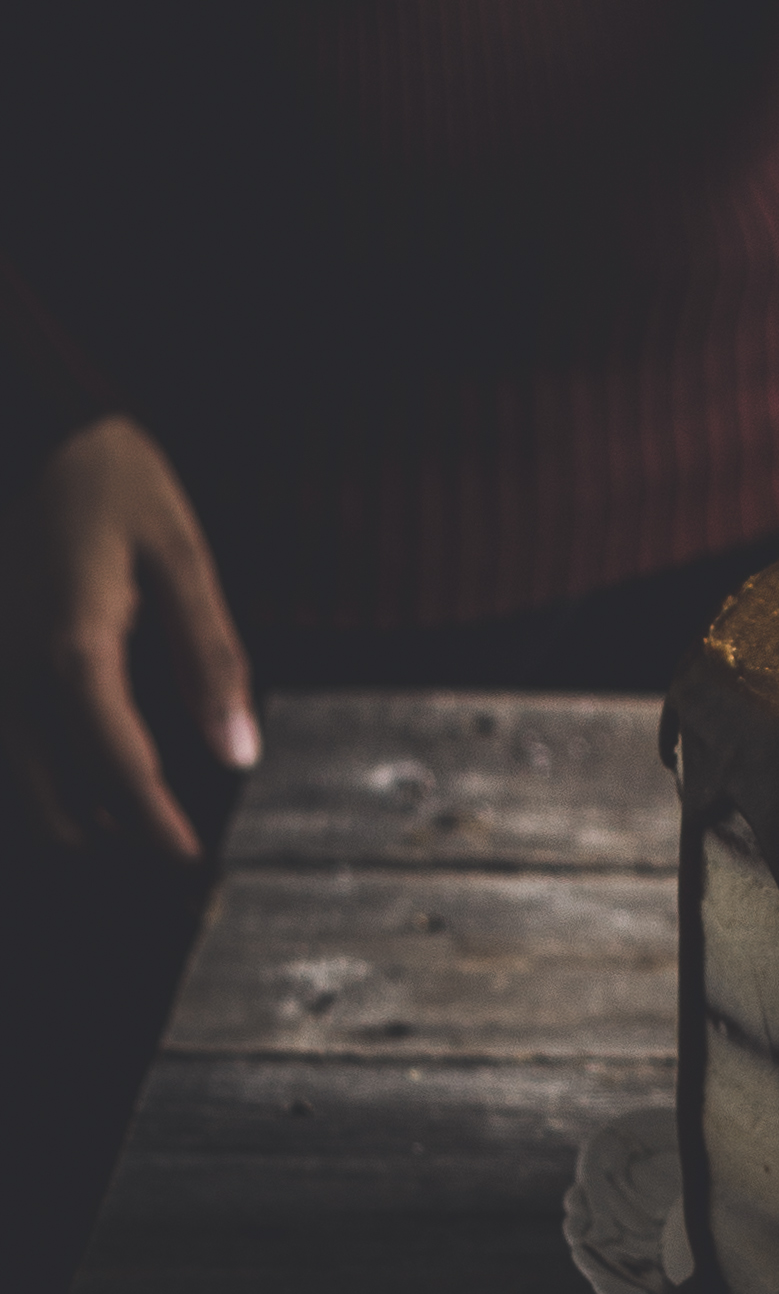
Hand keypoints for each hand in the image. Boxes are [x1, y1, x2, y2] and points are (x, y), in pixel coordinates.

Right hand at [0, 419, 259, 859]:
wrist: (33, 432)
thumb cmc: (113, 482)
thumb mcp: (181, 556)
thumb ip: (211, 656)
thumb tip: (239, 749)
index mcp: (75, 647)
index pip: (118, 764)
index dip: (157, 823)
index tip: (190, 861)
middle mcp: (17, 672)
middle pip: (59, 794)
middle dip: (117, 831)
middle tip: (173, 846)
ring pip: (23, 780)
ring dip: (77, 811)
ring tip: (139, 820)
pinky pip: (11, 744)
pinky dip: (46, 774)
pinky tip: (88, 773)